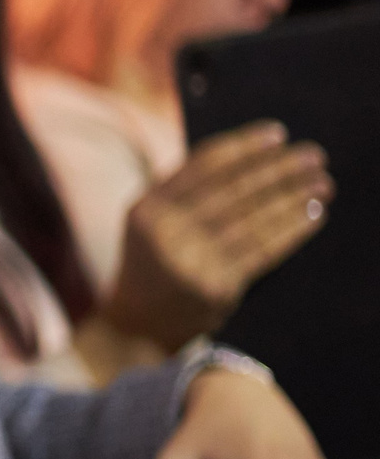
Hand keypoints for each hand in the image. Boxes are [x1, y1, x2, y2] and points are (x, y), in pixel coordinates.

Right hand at [107, 123, 330, 347]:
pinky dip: (291, 229)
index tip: (276, 134)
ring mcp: (191, 261)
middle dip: (278, 169)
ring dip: (293, 197)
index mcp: (147, 208)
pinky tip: (312, 214)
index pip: (202, 166)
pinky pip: (262, 250)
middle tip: (313, 155)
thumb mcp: (149, 222)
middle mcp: (166, 232)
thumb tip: (245, 156)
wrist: (135, 324)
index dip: (243, 146)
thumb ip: (181, 192)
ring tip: (322, 182)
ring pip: (253, 219)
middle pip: (233, 190)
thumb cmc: (152, 263)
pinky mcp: (216, 287)